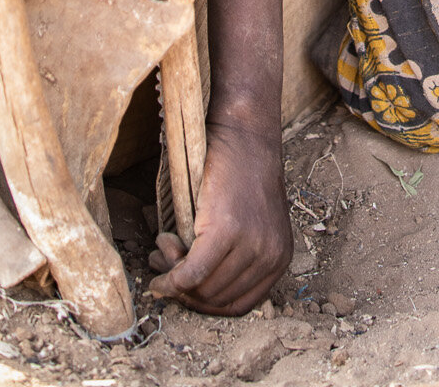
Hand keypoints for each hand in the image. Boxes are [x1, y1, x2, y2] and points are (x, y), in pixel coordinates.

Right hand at [148, 121, 292, 315]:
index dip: (205, 302)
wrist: (245, 134)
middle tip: (164, 262)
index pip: (238, 306)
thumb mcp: (251, 224)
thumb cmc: (241, 176)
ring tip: (164, 246)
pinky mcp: (226, 230)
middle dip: (184, 289)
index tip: (184, 288)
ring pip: (201, 288)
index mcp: (279, 259)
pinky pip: (190, 272)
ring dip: (174, 276)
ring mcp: (250, 244)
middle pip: (216, 300)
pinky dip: (170, 276)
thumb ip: (232, 258)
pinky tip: (159, 262)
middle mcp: (270, 257)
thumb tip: (188, 291)